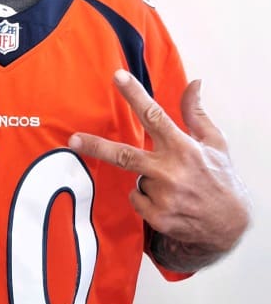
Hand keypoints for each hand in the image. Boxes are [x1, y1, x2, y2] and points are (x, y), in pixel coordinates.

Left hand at [68, 70, 249, 253]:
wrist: (231, 226)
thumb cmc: (221, 178)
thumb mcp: (215, 142)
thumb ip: (196, 113)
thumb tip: (194, 83)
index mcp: (184, 147)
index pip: (154, 115)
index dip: (134, 94)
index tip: (118, 76)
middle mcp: (171, 171)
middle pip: (124, 155)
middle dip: (95, 146)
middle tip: (73, 140)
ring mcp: (164, 196)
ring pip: (134, 178)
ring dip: (146, 177)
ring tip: (171, 184)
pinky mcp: (158, 217)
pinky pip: (135, 198)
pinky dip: (145, 197)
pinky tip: (167, 200)